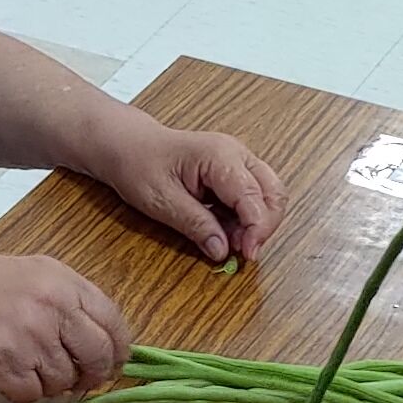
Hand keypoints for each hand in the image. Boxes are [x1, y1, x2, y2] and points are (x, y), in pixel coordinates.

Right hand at [0, 248, 128, 402]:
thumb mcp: (32, 273)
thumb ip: (69, 299)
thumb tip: (100, 337)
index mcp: (64, 282)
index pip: (113, 321)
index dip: (119, 348)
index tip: (115, 360)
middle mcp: (53, 310)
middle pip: (98, 356)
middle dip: (94, 373)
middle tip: (84, 378)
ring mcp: (31, 340)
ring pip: (65, 381)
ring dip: (52, 383)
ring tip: (29, 366)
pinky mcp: (8, 368)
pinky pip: (34, 395)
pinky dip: (23, 391)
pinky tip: (8, 372)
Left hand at [100, 119, 283, 263]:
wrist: (129, 146)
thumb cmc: (139, 165)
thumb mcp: (161, 201)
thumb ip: (195, 225)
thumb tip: (221, 250)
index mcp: (219, 156)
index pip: (254, 197)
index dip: (256, 230)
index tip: (247, 255)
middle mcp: (236, 154)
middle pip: (273, 193)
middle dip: (264, 227)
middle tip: (242, 252)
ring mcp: (238, 160)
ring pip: (268, 195)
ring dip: (256, 223)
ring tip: (229, 241)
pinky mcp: (234, 172)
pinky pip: (253, 197)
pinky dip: (245, 218)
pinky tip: (224, 229)